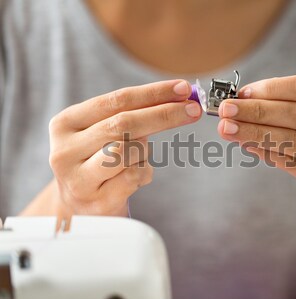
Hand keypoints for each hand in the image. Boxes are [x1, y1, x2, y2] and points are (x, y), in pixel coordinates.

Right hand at [48, 80, 200, 215]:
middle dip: (165, 114)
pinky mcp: (96, 201)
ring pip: (129, 150)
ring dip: (145, 151)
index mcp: (66, 123)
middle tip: (194, 109)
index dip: (153, 93)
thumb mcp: (104, 134)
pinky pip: (134, 176)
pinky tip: (136, 176)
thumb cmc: (98, 163)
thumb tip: (181, 98)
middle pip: (124, 123)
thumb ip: (133, 115)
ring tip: (138, 158)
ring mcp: (78, 178)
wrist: (79, 209)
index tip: (183, 88)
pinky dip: (144, 172)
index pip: (117, 100)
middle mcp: (65, 149)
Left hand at [217, 75, 295, 222]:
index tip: (241, 93)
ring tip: (228, 128)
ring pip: (294, 140)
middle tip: (226, 110)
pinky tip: (246, 146)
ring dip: (255, 132)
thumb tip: (243, 99)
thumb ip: (290, 107)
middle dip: (257, 110)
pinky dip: (267, 153)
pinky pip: (294, 164)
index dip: (271, 88)